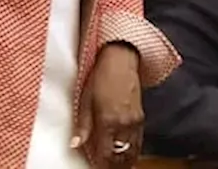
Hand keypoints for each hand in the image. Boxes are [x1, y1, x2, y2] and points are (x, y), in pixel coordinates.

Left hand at [72, 43, 142, 166]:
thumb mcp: (84, 99)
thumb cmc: (100, 76)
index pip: (105, 154)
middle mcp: (124, 124)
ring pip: (132, 152)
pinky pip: (138, 142)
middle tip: (104, 167)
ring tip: (114, 166)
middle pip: (120, 157)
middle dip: (112, 166)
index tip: (94, 167)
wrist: (120, 60)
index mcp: (108, 120)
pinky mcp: (141, 118)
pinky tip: (125, 155)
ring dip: (124, 162)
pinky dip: (132, 152)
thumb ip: (82, 124)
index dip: (100, 164)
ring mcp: (135, 122)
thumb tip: (75, 143)